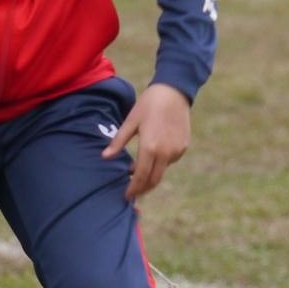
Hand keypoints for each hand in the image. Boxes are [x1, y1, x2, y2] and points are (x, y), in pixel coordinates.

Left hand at [102, 82, 190, 199]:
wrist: (174, 91)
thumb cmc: (148, 104)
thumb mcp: (130, 121)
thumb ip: (118, 142)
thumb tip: (105, 157)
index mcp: (150, 147)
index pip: (140, 176)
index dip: (133, 188)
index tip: (126, 196)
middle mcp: (165, 153)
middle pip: (153, 180)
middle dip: (142, 188)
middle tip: (132, 191)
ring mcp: (177, 151)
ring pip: (162, 170)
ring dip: (151, 174)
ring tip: (137, 170)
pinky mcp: (184, 146)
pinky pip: (170, 160)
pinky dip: (160, 163)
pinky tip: (153, 154)